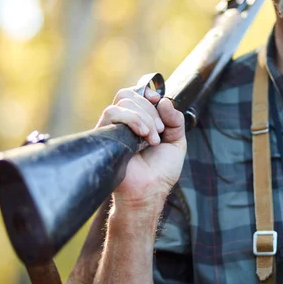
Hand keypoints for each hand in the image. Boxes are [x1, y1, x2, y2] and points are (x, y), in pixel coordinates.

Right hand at [95, 87, 185, 210]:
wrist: (150, 191)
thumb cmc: (161, 171)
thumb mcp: (177, 141)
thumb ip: (175, 119)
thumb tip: (164, 101)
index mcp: (137, 121)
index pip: (134, 94)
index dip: (147, 93)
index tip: (159, 101)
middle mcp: (123, 123)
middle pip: (128, 95)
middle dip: (150, 109)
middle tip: (160, 130)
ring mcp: (113, 129)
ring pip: (122, 102)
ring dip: (143, 116)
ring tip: (152, 138)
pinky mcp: (106, 136)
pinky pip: (112, 114)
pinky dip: (133, 119)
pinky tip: (143, 136)